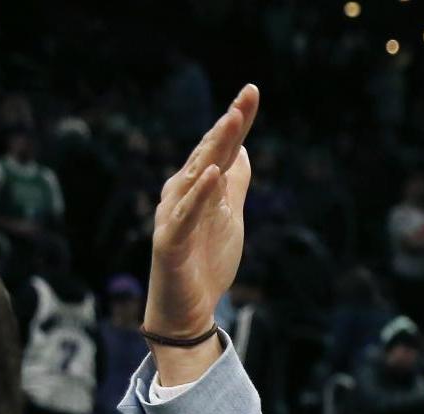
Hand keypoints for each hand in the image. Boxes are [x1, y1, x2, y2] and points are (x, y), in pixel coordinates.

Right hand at [147, 84, 260, 381]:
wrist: (187, 312)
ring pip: (197, 176)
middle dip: (228, 125)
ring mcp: (174, 215)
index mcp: (198, 186)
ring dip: (214, 148)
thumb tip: (240, 151)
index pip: (220, 147)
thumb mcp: (229, 218)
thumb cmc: (204, 262)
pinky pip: (186, 215)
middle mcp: (182, 193)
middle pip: (209, 153)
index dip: (237, 121)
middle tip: (247, 96)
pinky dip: (200, 195)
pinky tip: (213, 175)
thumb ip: (234, 185)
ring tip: (232, 122)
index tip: (252, 91)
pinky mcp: (170, 241)